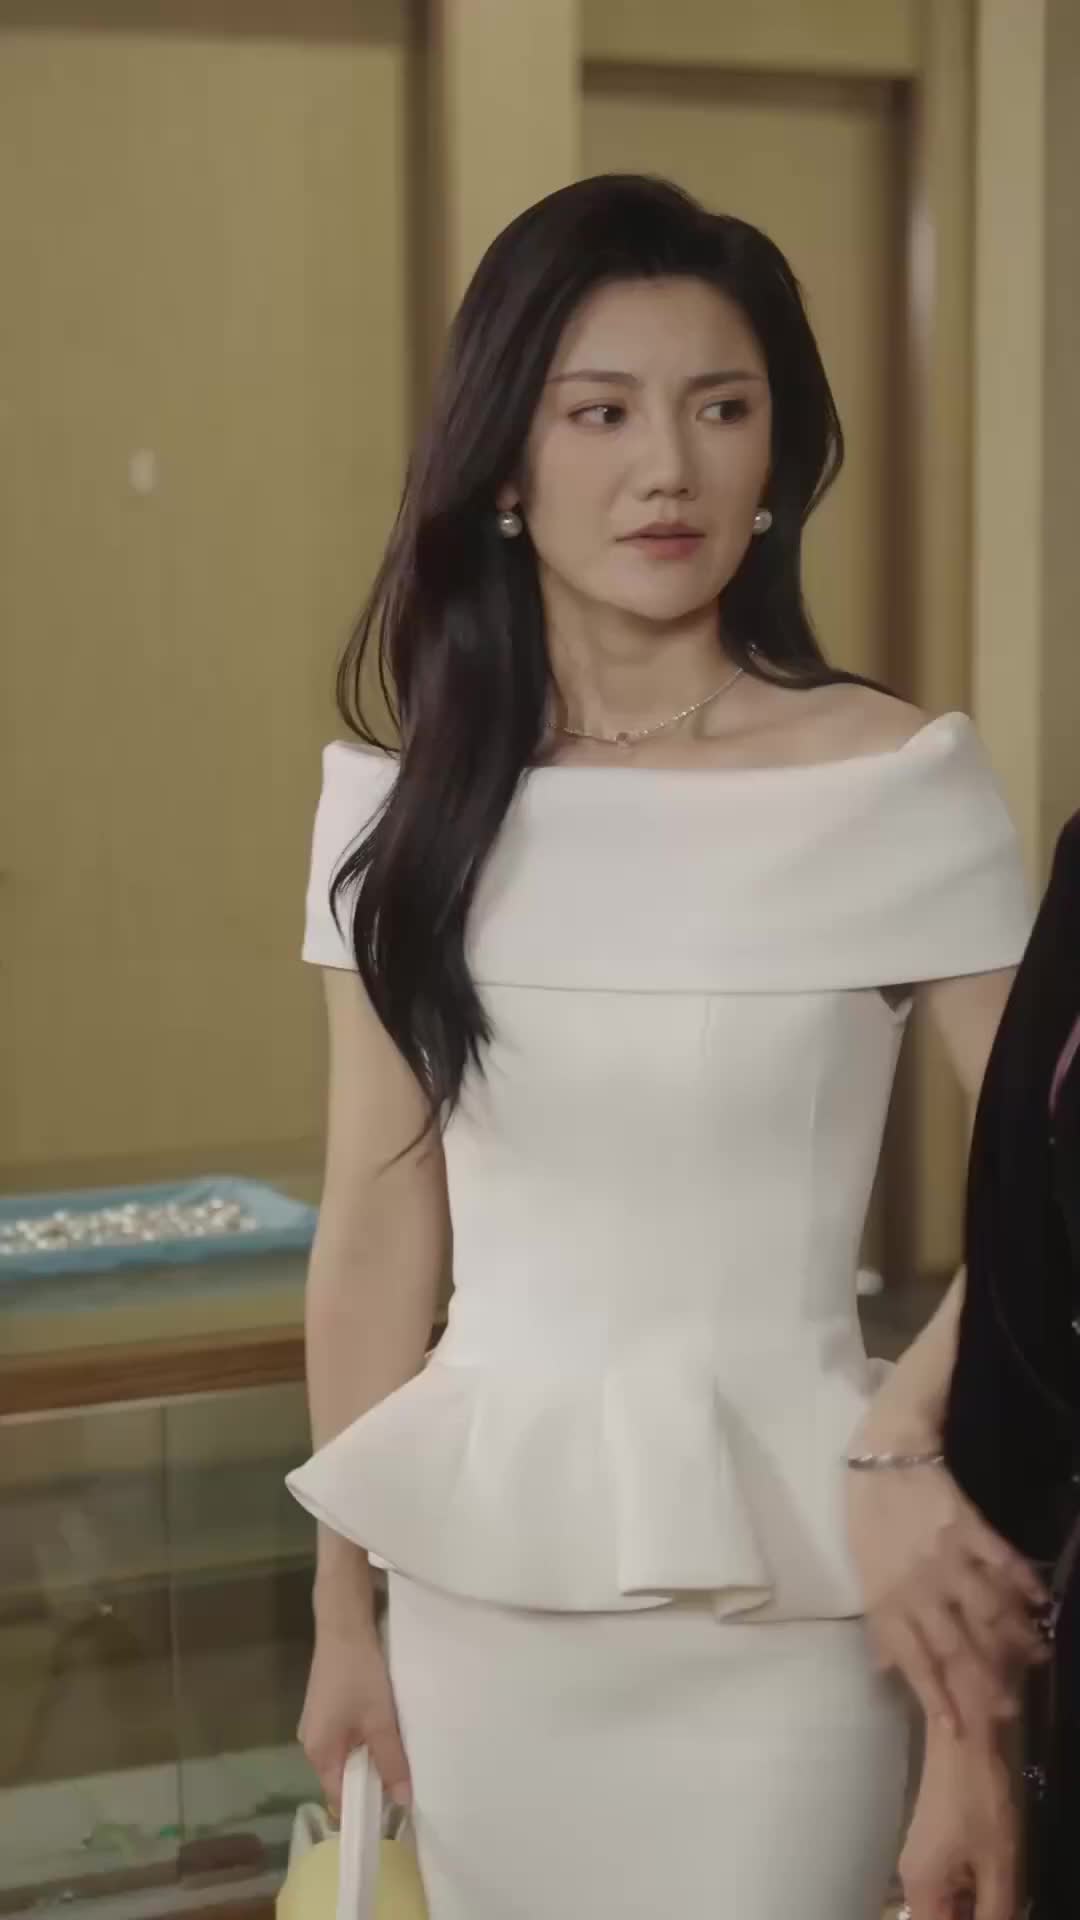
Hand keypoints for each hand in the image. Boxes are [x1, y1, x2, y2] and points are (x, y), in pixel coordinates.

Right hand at [298, 1618, 410, 1818]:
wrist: (343, 1626)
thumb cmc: (359, 1675)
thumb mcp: (380, 1721)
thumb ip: (391, 1762)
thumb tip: (402, 1802)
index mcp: (318, 1753)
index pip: (339, 1799)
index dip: (364, 1809)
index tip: (392, 1812)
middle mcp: (311, 1744)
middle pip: (342, 1778)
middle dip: (369, 1782)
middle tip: (402, 1780)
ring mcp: (317, 1725)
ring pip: (345, 1756)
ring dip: (368, 1758)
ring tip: (395, 1754)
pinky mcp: (325, 1709)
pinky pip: (345, 1738)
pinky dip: (363, 1739)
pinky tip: (382, 1728)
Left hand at [847, 1459, 1048, 1733]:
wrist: (883, 1458)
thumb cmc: (867, 1518)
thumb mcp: (863, 1572)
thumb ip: (880, 1623)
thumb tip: (885, 1669)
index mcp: (888, 1597)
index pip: (913, 1658)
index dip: (935, 1696)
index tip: (957, 1731)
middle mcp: (919, 1584)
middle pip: (955, 1642)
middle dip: (982, 1681)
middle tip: (1008, 1710)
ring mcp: (946, 1556)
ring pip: (985, 1607)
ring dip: (1012, 1635)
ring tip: (1035, 1659)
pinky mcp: (969, 1527)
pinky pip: (1001, 1559)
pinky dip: (1023, 1580)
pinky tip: (1040, 1599)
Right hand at [899, 1721, 1017, 1919]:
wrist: (961, 1741)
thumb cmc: (977, 1800)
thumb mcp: (997, 1865)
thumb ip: (995, 1913)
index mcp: (921, 1886)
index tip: (992, 1916)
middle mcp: (913, 1877)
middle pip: (939, 1918)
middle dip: (973, 1917)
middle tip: (1003, 1908)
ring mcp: (922, 1859)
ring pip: (947, 1903)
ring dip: (975, 1907)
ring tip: (1002, 1895)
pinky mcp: (933, 1845)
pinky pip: (950, 1884)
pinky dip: (973, 1890)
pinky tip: (995, 1880)